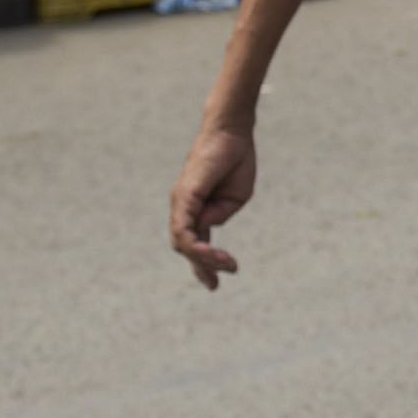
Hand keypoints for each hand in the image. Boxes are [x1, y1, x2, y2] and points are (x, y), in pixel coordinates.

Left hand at [169, 125, 258, 289]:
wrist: (234, 132)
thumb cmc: (236, 161)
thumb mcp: (235, 198)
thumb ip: (220, 215)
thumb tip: (205, 225)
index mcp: (195, 209)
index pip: (193, 243)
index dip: (203, 265)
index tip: (216, 282)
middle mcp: (183, 208)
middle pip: (186, 246)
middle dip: (201, 268)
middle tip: (215, 285)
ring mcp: (181, 202)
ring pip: (182, 241)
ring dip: (202, 257)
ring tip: (227, 263)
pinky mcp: (184, 196)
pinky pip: (182, 227)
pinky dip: (193, 243)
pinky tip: (206, 252)